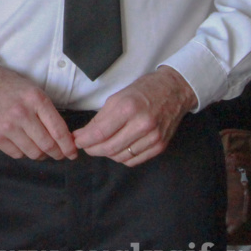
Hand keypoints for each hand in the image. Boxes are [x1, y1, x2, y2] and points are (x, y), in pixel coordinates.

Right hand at [0, 65, 76, 160]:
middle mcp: (21, 113)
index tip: (72, 153)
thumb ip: (48, 113)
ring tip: (39, 148)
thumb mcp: (34, 91)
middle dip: (57, 153)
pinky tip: (22, 143)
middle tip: (59, 154)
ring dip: (40, 154)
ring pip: (33, 153)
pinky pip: (17, 154)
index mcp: (35, 99)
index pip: (58, 130)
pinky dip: (23, 152)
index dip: (68, 146)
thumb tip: (63, 139)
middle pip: (47, 145)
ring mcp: (6, 125)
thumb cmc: (11, 87)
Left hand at [72, 67, 197, 166]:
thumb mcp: (117, 97)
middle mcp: (142, 125)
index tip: (76, 139)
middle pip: (109, 148)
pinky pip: (134, 160)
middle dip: (92, 149)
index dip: (84, 140)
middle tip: (84, 145)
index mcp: (128, 108)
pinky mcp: (160, 146)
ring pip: (120, 157)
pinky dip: (121, 157)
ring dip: (106, 154)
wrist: (174, 91)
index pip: (100, 133)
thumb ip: (101, 117)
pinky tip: (116, 149)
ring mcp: (153, 138)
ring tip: (99, 146)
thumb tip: (84, 134)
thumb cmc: (143, 90)